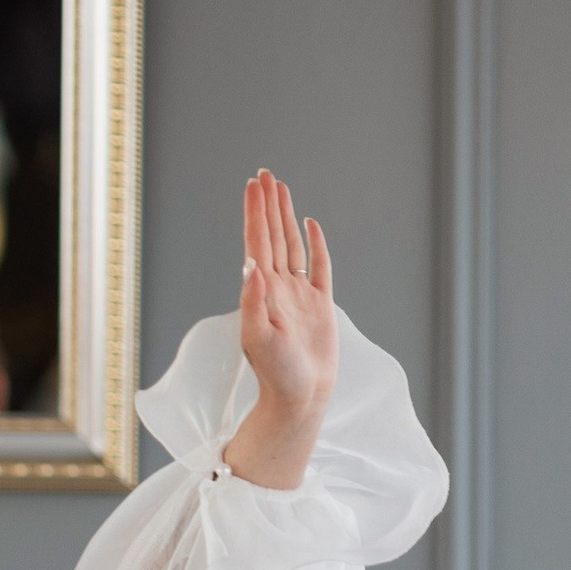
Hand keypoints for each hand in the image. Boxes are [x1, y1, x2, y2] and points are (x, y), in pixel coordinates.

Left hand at [222, 169, 337, 489]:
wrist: (300, 395)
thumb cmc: (277, 373)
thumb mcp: (259, 338)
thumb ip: (253, 302)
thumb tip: (251, 265)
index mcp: (261, 291)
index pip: (256, 242)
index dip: (255, 212)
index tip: (253, 185)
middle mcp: (277, 287)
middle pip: (271, 236)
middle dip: (267, 205)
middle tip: (264, 174)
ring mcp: (298, 294)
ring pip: (291, 244)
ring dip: (285, 216)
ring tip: (280, 188)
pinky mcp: (319, 304)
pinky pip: (318, 267)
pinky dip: (315, 244)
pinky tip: (310, 224)